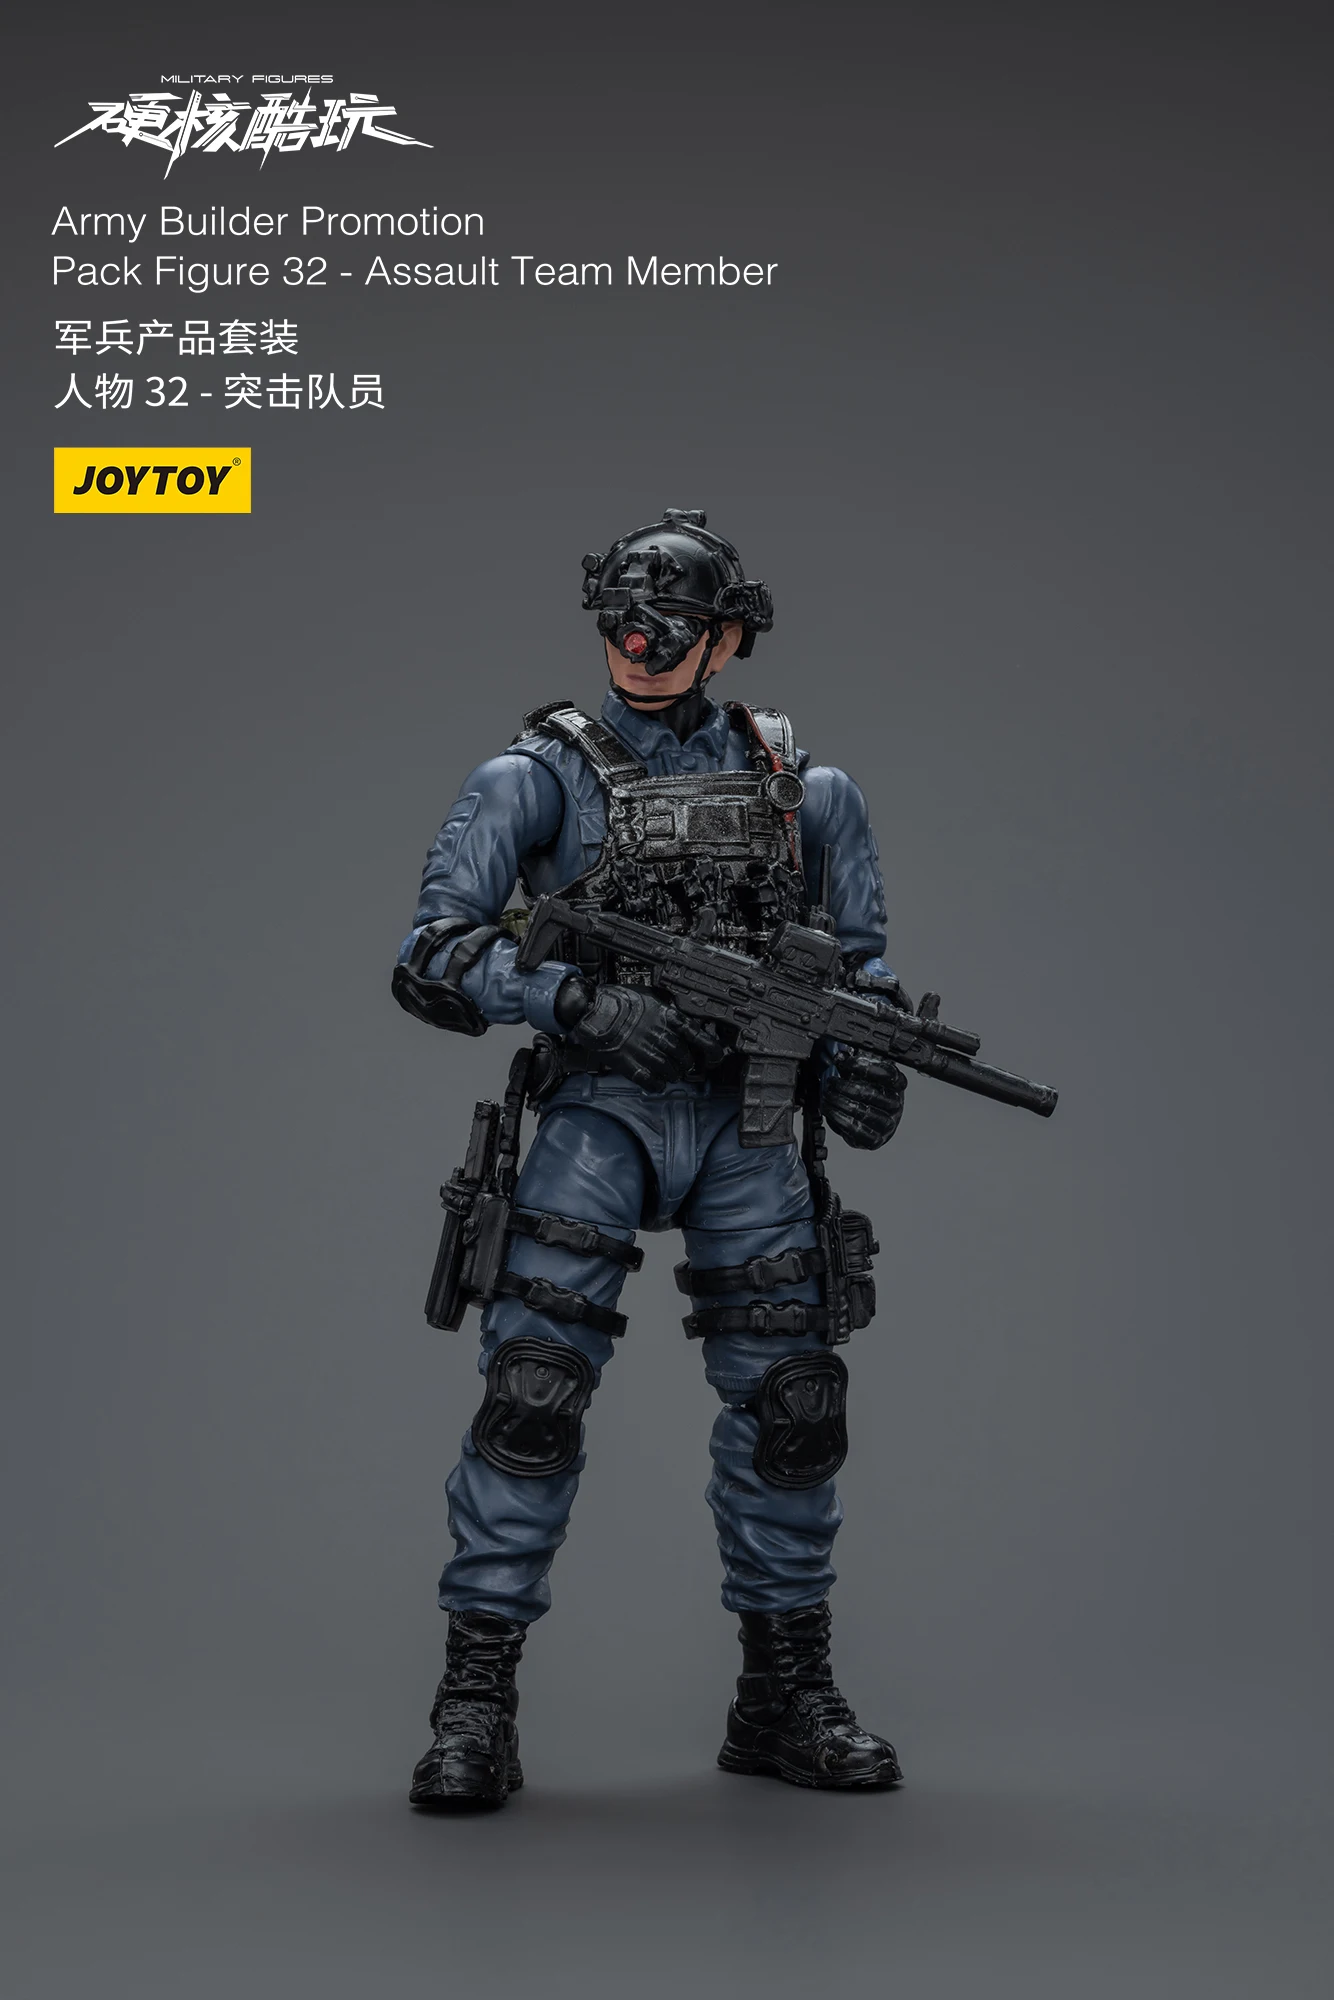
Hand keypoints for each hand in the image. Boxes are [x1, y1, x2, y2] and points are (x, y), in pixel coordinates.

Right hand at [555, 978, 725, 1087]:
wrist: (593, 1010)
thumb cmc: (620, 999)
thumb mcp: (652, 995)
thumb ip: (670, 1007)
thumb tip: (681, 1013)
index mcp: (670, 1019)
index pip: (700, 1038)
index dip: (712, 1051)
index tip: (715, 1057)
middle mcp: (662, 1037)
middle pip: (686, 1059)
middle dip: (685, 1063)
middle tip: (682, 1064)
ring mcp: (648, 1053)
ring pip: (671, 1073)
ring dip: (672, 1074)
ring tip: (668, 1072)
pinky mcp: (632, 1066)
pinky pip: (652, 1082)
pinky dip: (656, 1084)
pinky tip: (655, 1082)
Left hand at [822, 1048, 906, 1148]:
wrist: (876, 1122)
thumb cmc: (871, 1094)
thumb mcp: (866, 1075)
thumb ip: (854, 1064)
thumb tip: (840, 1057)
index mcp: (898, 1085)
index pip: (887, 1074)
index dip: (864, 1067)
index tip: (845, 1063)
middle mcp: (896, 1105)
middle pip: (870, 1093)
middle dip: (844, 1086)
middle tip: (830, 1081)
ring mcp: (888, 1124)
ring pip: (862, 1111)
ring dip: (839, 1102)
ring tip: (827, 1095)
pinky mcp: (876, 1139)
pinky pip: (856, 1130)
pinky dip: (839, 1119)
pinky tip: (830, 1110)